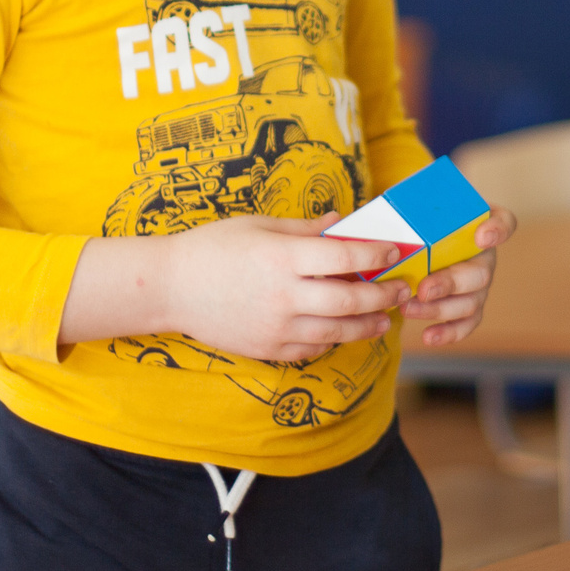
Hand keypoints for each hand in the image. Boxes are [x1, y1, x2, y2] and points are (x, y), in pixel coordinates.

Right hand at [63, 215, 408, 360]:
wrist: (169, 287)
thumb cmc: (212, 247)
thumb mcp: (258, 226)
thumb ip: (304, 229)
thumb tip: (341, 222)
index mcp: (282, 256)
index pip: (344, 255)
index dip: (375, 253)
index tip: (393, 251)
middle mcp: (283, 294)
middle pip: (349, 299)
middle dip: (382, 295)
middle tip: (400, 290)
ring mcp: (276, 326)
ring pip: (337, 331)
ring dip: (367, 325)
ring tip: (384, 319)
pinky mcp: (268, 348)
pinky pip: (312, 348)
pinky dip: (333, 340)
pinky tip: (343, 331)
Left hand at [398, 207, 518, 346]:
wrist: (422, 235)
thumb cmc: (422, 215)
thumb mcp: (418, 202)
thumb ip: (411, 202)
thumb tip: (383, 206)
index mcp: (480, 224)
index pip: (504, 222)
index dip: (497, 230)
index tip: (481, 236)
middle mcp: (485, 255)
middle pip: (481, 272)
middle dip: (450, 283)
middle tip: (423, 289)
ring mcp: (479, 284)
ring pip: (471, 302)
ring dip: (440, 309)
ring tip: (409, 309)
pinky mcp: (469, 306)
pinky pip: (466, 323)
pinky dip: (449, 332)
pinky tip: (428, 336)